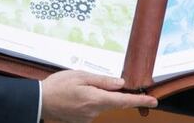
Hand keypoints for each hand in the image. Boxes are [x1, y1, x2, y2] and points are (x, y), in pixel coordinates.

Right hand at [41, 70, 157, 122]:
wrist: (39, 101)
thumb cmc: (57, 86)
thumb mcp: (80, 76)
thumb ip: (102, 80)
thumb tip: (120, 84)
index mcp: (95, 99)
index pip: (123, 100)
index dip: (140, 101)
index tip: (153, 100)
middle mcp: (94, 112)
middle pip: (111, 101)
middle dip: (108, 92)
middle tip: (90, 82)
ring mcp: (88, 118)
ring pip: (100, 105)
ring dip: (95, 96)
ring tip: (75, 88)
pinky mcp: (82, 121)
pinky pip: (91, 110)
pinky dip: (88, 102)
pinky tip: (74, 97)